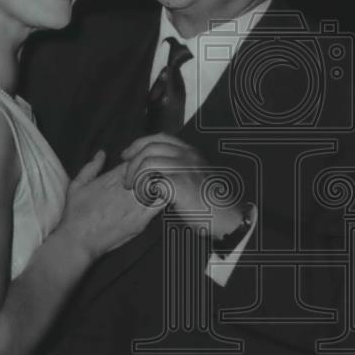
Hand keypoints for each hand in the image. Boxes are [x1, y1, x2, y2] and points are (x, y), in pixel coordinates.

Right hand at [58, 150, 163, 259]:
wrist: (78, 240)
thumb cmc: (75, 214)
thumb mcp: (77, 185)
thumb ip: (91, 167)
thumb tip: (101, 153)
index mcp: (113, 177)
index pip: (138, 159)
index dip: (142, 161)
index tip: (141, 168)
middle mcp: (126, 189)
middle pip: (151, 170)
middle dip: (154, 171)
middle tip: (154, 176)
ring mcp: (135, 205)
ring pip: (159, 185)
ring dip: (160, 185)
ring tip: (157, 189)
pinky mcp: (141, 221)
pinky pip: (160, 205)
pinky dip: (163, 200)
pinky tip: (158, 203)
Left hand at [121, 134, 242, 238]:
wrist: (227, 217)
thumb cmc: (209, 201)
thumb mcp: (194, 175)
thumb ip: (176, 167)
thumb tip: (149, 165)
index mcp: (190, 151)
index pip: (158, 137)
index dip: (138, 145)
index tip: (127, 156)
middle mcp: (188, 155)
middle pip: (150, 148)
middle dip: (132, 163)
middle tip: (127, 180)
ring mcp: (185, 169)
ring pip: (148, 162)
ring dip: (135, 177)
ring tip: (135, 191)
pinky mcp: (181, 185)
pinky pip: (153, 180)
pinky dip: (145, 189)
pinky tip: (146, 198)